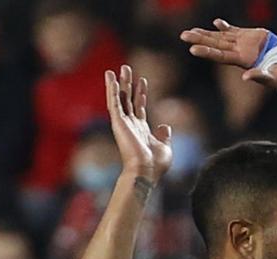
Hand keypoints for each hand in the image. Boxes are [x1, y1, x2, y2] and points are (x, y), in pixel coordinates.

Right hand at [104, 64, 170, 183]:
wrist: (146, 171)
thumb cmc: (156, 165)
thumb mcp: (165, 148)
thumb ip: (164, 136)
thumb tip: (165, 126)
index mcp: (141, 130)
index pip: (139, 107)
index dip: (140, 94)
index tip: (142, 81)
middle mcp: (131, 125)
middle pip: (128, 99)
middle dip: (128, 84)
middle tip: (127, 68)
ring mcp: (123, 123)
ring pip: (119, 98)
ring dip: (118, 83)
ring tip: (117, 69)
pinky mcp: (118, 122)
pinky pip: (114, 102)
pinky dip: (112, 90)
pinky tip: (111, 78)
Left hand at [180, 19, 276, 90]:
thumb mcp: (275, 78)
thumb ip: (261, 77)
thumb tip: (246, 77)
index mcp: (243, 61)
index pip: (220, 56)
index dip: (207, 52)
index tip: (192, 49)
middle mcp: (240, 52)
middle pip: (215, 45)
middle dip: (199, 40)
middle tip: (183, 36)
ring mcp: (244, 44)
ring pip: (221, 37)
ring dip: (206, 34)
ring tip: (191, 31)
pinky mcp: (251, 37)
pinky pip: (235, 31)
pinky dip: (225, 27)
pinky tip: (216, 23)